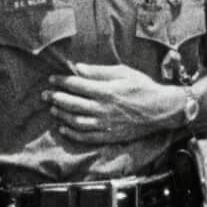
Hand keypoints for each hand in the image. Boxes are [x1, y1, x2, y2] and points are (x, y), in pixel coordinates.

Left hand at [44, 63, 185, 144]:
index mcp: (106, 90)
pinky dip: (72, 133)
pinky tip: (63, 128)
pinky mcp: (109, 136)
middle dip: (55, 98)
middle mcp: (103, 109)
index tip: (51, 79)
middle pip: (72, 104)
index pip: (76, 85)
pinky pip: (86, 137)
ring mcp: (106, 125)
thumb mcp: (123, 72)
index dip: (61, 82)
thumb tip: (79, 68)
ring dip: (61, 115)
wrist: (161, 110)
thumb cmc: (143, 87)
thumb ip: (99, 72)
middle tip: (45, 94)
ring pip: (76, 122)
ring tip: (53, 109)